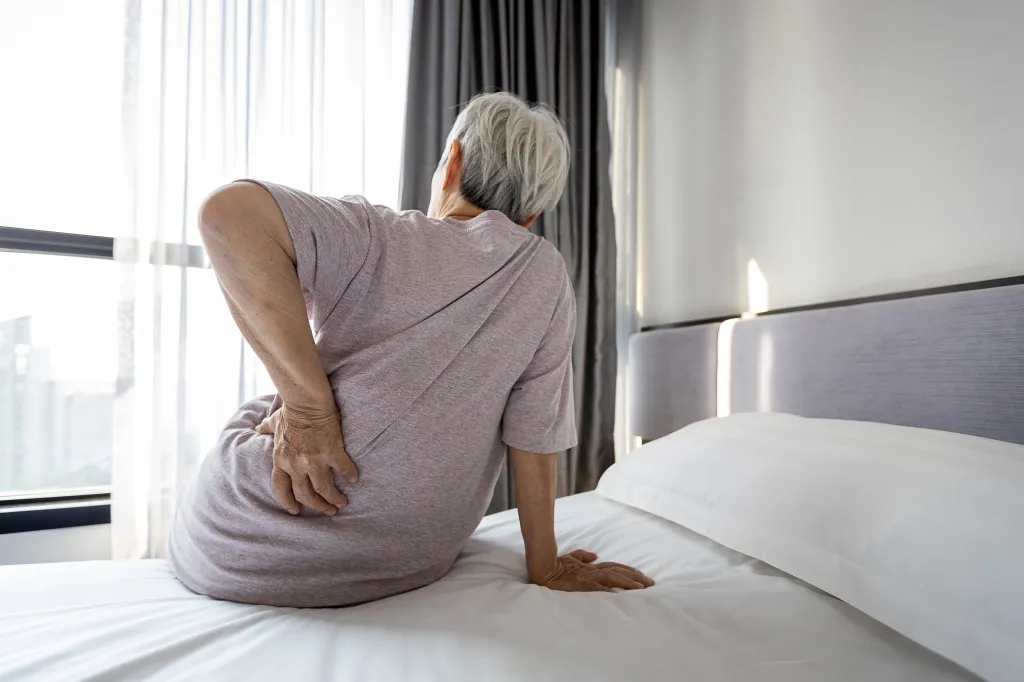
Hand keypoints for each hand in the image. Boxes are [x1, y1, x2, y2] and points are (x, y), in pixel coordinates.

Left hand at [256, 404, 357, 515]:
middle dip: (316, 505)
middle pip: (305, 494)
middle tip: (327, 510)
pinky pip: (343, 469)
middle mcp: (296, 464)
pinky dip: (349, 475)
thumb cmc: (291, 411)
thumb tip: (257, 427)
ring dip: (333, 499)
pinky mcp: (331, 452)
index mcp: (281, 460)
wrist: (307, 401)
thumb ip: (266, 428)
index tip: (295, 510)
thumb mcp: (275, 422)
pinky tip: (354, 478)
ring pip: (323, 488)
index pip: (281, 488)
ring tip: (342, 503)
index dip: (287, 501)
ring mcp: (314, 460)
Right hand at [534, 549, 654, 592]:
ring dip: (629, 582)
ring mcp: (589, 578)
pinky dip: (610, 591)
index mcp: (591, 567)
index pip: (615, 567)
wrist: (543, 570)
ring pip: (614, 578)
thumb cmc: (555, 565)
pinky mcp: (582, 585)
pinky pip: (599, 588)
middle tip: (651, 583)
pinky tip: (621, 595)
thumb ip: (583, 556)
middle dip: (636, 577)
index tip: (642, 576)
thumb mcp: (571, 558)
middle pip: (619, 571)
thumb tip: (595, 555)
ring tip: (642, 587)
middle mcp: (593, 571)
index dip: (629, 571)